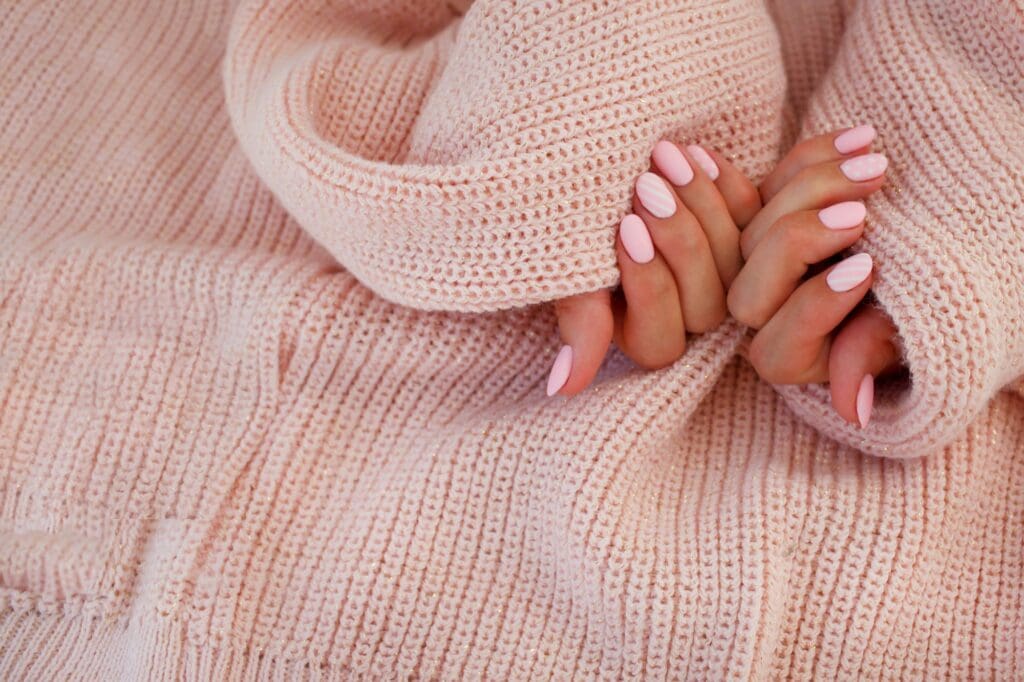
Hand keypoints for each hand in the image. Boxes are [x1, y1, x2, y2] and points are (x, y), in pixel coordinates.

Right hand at [547, 142, 760, 395]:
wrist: (582, 161)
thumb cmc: (565, 220)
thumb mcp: (567, 265)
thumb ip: (578, 320)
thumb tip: (563, 388)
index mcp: (643, 337)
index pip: (661, 338)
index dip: (646, 284)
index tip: (622, 228)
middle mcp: (687, 317)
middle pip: (706, 304)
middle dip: (677, 239)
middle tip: (645, 184)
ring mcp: (723, 275)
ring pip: (735, 260)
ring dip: (700, 207)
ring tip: (666, 156)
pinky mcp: (747, 231)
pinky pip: (753, 218)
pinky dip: (725, 184)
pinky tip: (696, 152)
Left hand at [728, 126, 903, 426]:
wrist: (945, 262)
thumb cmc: (928, 311)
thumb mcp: (907, 332)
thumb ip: (871, 353)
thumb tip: (855, 410)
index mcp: (792, 358)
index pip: (780, 347)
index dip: (816, 307)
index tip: (869, 268)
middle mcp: (764, 315)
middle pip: (752, 286)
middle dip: (803, 238)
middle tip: (864, 206)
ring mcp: (757, 262)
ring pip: (752, 228)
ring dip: (807, 188)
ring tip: (876, 155)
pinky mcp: (762, 214)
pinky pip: (754, 188)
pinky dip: (791, 160)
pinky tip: (829, 136)